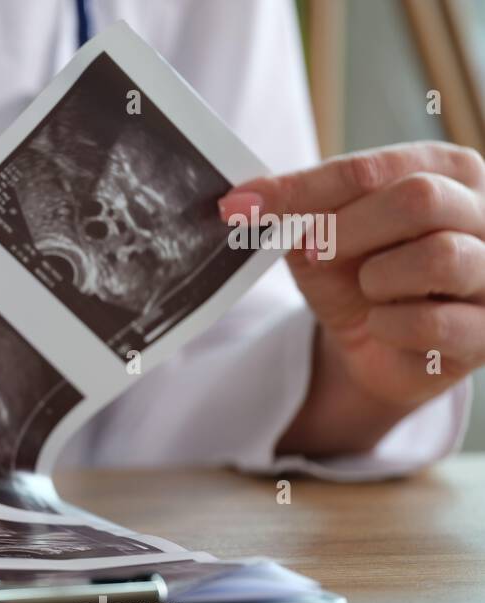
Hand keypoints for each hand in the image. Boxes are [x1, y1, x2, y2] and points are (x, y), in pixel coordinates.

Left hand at [218, 142, 484, 454]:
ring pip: (441, 255)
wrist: (378, 345)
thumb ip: (297, 210)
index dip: (303, 187)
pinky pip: (435, 321)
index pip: (374, 167)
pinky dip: (390, 325)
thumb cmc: (358, 276)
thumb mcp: (320, 235)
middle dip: (348, 230)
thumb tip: (243, 200)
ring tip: (368, 290)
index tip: (244, 206)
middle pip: (420, 198)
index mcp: (448, 171)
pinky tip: (383, 324)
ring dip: (378, 279)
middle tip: (315, 252)